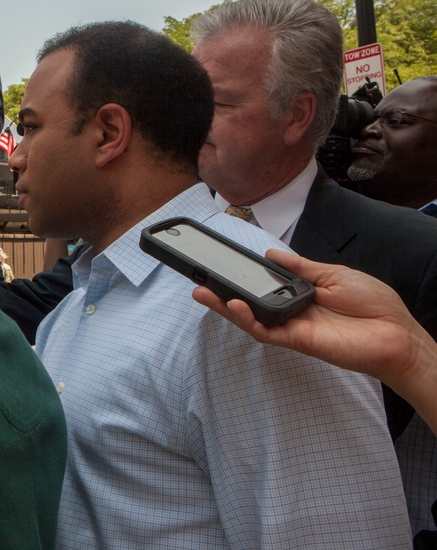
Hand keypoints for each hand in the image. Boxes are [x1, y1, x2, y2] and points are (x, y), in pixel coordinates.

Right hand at [192, 249, 425, 388]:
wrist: (397, 333)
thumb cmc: (374, 304)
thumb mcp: (334, 274)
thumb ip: (301, 267)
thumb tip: (272, 255)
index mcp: (301, 293)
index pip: (264, 285)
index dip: (242, 278)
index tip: (221, 266)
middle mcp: (292, 311)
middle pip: (250, 303)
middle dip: (221, 295)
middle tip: (198, 284)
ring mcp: (293, 327)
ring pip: (251, 319)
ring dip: (225, 308)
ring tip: (204, 294)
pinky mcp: (298, 341)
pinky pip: (266, 331)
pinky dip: (248, 320)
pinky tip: (235, 306)